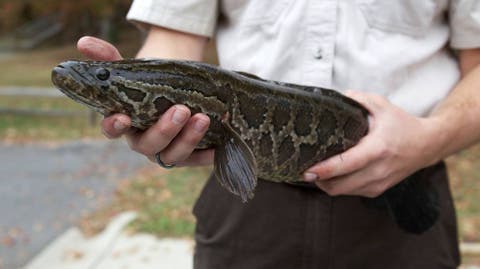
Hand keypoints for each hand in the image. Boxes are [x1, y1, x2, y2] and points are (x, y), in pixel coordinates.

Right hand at [76, 36, 213, 165]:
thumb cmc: (151, 85)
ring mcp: (166, 150)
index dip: (114, 127)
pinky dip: (205, 156)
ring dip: (187, 140)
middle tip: (181, 110)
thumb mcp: (133, 70)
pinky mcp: (188, 156)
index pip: (113, 130)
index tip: (122, 118)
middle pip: (148, 145)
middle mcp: (143, 141)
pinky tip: (216, 148)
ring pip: (172, 155)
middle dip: (164, 130)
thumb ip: (109, 57)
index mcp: (125, 123)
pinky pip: (196, 161)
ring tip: (203, 119)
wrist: (179, 93)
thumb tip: (83, 42)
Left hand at [303, 91, 439, 197]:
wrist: (427, 145)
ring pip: (342, 192)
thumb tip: (336, 97)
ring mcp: (378, 183)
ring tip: (315, 171)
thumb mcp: (382, 105)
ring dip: (326, 184)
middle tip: (303, 169)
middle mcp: (378, 170)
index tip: (307, 170)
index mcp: (378, 149)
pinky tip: (332, 174)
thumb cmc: (401, 124)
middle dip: (318, 180)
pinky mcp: (377, 190)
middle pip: (339, 185)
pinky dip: (338, 186)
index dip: (324, 169)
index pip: (346, 164)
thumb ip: (358, 99)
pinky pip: (350, 192)